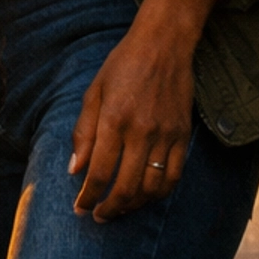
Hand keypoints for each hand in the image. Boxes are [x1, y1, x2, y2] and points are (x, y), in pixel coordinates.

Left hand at [69, 0, 221, 220]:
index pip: (99, 173)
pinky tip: (146, 196)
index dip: (87, 197)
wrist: (164, 43)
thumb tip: (75, 169)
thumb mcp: (94, 92)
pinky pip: (174, 177)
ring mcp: (165, 135)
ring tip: (120, 208)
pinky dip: (159, 194)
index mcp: (114, 119)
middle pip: (125, 187)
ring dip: (134, 205)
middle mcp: (141, 131)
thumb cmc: (123, 64)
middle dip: (109, 209)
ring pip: (151, 188)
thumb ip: (83, 132)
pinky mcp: (183, 135)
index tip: (80, 208)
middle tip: (98, 216)